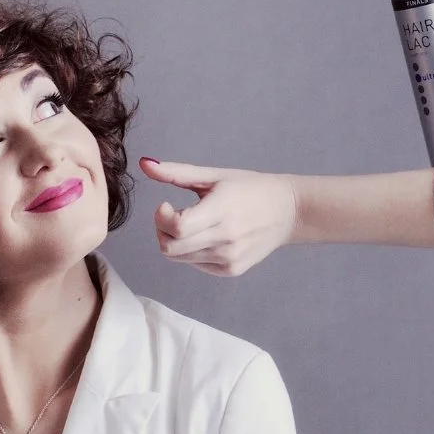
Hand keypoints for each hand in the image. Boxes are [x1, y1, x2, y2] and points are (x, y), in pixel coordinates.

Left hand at [138, 158, 298, 275]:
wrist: (289, 211)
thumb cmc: (251, 188)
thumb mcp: (215, 176)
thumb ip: (176, 172)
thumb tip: (144, 163)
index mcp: (222, 209)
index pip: (178, 227)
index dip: (162, 218)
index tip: (167, 204)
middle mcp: (226, 238)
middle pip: (171, 247)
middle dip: (162, 230)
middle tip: (173, 214)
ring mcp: (229, 258)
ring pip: (179, 258)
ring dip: (176, 241)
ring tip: (193, 223)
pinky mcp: (231, 270)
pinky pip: (195, 264)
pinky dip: (192, 251)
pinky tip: (208, 235)